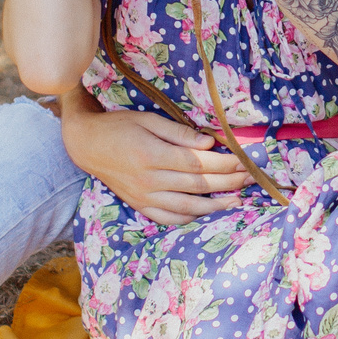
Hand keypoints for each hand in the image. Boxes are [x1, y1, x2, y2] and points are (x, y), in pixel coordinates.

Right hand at [61, 101, 251, 224]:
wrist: (86, 145)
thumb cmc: (119, 127)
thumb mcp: (147, 120)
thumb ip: (178, 133)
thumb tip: (209, 143)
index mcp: (152, 154)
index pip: (198, 163)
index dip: (225, 163)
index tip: (245, 160)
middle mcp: (149, 179)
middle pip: (198, 184)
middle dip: (228, 182)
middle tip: (250, 178)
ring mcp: (144, 196)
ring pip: (187, 206)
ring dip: (215, 205)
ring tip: (237, 200)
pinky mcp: (139, 205)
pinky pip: (168, 218)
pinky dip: (189, 218)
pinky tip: (206, 214)